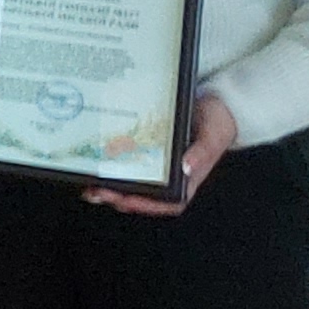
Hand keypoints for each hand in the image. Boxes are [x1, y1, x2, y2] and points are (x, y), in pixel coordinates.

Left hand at [92, 93, 239, 215]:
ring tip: (90, 184)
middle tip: (98, 192)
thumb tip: (187, 167)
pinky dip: (110, 164)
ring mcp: (156, 163)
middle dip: (119, 197)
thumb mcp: (213, 135)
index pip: (168, 203)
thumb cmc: (218, 122)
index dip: (147, 206)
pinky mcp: (145, 148)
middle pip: (143, 195)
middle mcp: (169, 174)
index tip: (127, 201)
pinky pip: (126, 160)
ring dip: (110, 186)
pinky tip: (94, 161)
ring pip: (131, 181)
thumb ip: (203, 152)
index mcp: (188, 178)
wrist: (214, 102)